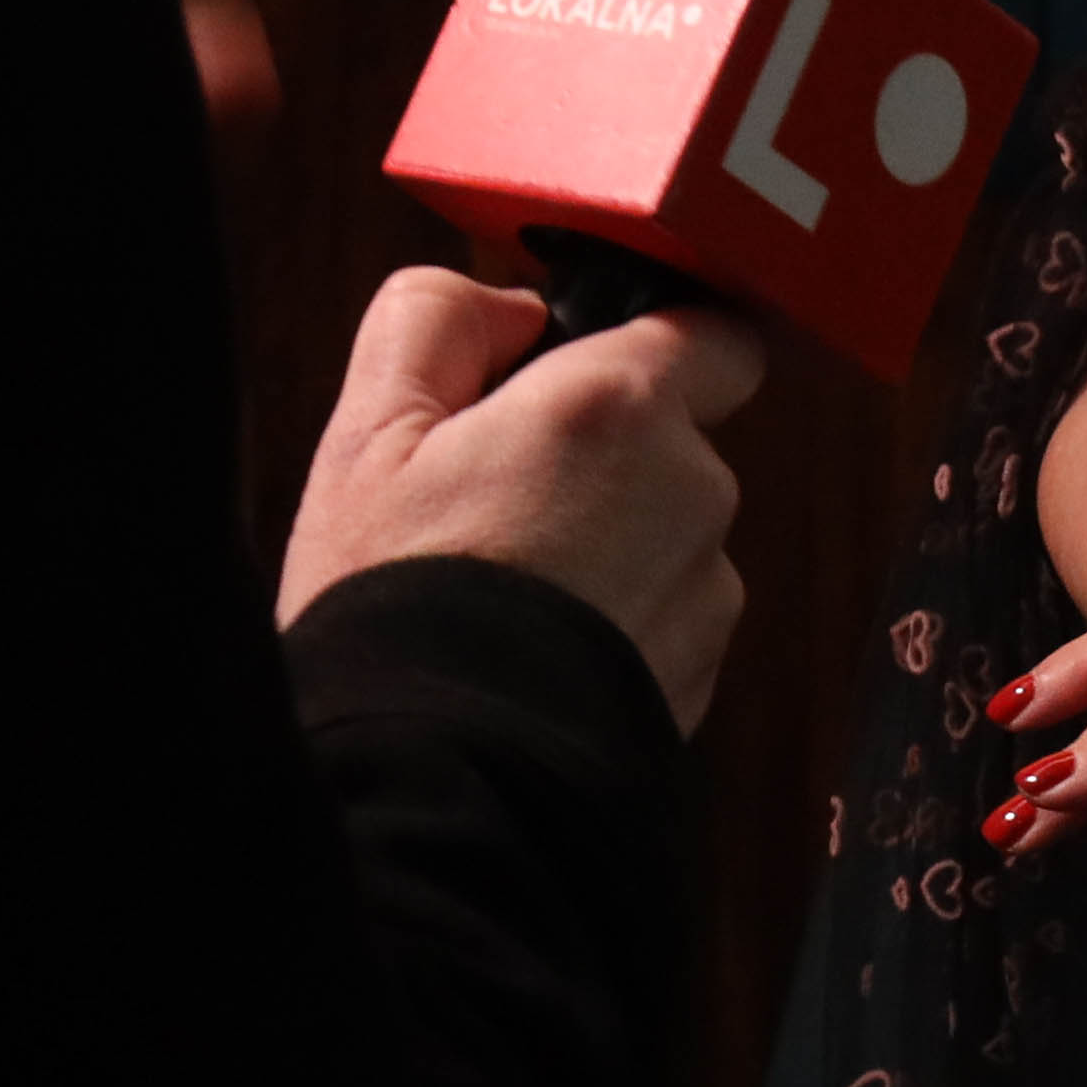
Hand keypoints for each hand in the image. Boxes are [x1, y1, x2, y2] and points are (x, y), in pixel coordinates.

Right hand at [281, 267, 762, 733]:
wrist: (435, 775)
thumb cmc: (393, 596)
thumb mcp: (369, 431)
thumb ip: (438, 319)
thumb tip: (515, 310)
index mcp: (620, 406)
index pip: (717, 335)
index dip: (654, 342)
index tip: (581, 376)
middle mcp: (694, 490)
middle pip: (675, 441)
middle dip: (603, 458)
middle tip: (493, 505)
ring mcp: (708, 594)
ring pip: (670, 537)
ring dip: (611, 549)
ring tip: (508, 595)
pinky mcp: (703, 680)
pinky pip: (666, 621)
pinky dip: (617, 627)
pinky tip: (536, 655)